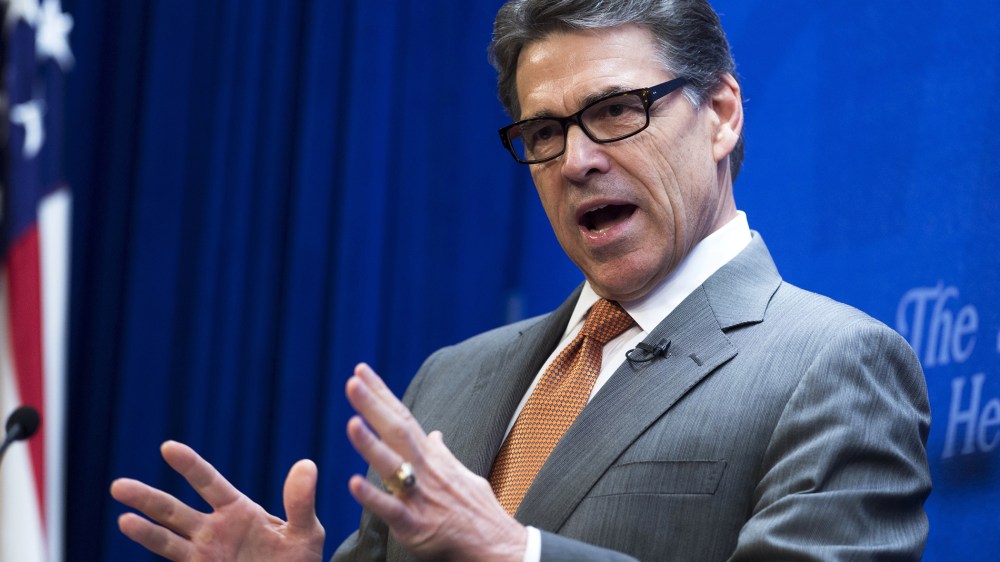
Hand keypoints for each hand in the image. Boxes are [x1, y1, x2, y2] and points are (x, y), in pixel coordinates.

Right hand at [110, 441, 324, 560]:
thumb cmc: (298, 561)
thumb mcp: (305, 531)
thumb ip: (300, 502)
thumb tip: (306, 465)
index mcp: (238, 510)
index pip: (209, 482)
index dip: (189, 466)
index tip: (168, 447)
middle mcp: (214, 529)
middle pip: (174, 509)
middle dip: (147, 498)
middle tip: (118, 486)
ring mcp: (204, 554)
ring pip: (166, 538)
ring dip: (143, 530)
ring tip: (123, 519)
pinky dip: (154, 551)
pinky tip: (138, 539)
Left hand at [345, 363, 526, 561]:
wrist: (496, 545)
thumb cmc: (477, 511)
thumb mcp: (462, 474)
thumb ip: (443, 454)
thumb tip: (434, 435)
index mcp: (432, 457)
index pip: (403, 418)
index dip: (382, 394)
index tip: (361, 371)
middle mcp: (426, 470)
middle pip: (397, 431)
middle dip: (374, 405)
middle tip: (353, 381)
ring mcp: (421, 496)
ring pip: (393, 466)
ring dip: (371, 444)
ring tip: (351, 422)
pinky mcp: (416, 525)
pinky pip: (391, 509)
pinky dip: (372, 496)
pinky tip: (353, 483)